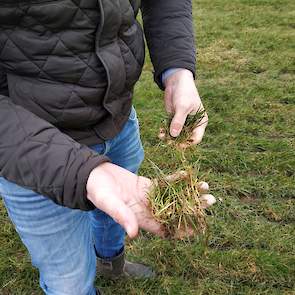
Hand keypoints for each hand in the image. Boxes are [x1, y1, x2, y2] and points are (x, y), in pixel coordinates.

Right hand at [87, 163, 215, 239]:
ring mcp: (148, 196)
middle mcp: (147, 209)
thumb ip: (121, 216)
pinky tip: (188, 175)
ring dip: (189, 193)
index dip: (182, 230)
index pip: (165, 228)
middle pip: (174, 212)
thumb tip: (133, 233)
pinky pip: (164, 183)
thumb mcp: (109, 203)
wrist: (94, 175)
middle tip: (211, 202)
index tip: (199, 227)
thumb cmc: (98, 191)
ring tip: (206, 188)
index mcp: (139, 219)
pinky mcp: (147, 184)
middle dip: (193, 208)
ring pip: (173, 197)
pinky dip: (176, 179)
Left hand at [164, 69, 207, 144]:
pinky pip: (169, 129)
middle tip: (168, 142)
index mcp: (200, 122)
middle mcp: (192, 124)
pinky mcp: (174, 119)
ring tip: (161, 136)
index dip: (188, 143)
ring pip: (176, 135)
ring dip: (169, 137)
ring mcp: (183, 122)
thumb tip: (174, 135)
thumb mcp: (182, 106)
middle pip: (185, 138)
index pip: (196, 138)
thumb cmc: (185, 92)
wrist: (177, 82)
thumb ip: (178, 121)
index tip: (179, 144)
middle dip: (177, 141)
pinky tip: (160, 132)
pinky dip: (165, 132)